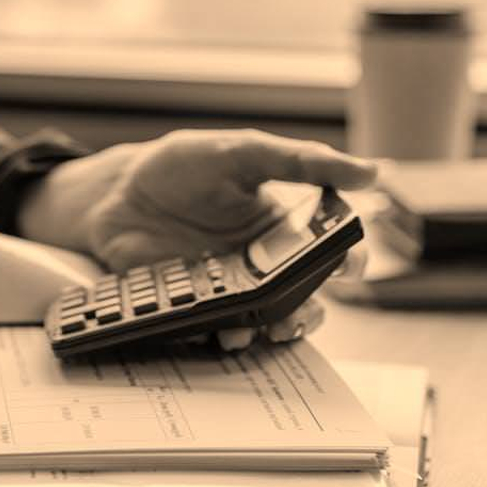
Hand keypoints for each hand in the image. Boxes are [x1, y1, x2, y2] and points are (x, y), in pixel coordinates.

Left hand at [18, 129, 377, 348]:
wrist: (116, 193)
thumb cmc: (183, 166)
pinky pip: (216, 329)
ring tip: (266, 330)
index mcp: (284, 226)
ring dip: (271, 331)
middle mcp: (262, 263)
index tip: (346, 268)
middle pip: (304, 298)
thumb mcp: (242, 151)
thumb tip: (370, 170)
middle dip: (310, 312)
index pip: (332, 251)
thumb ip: (299, 160)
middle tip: (299, 313)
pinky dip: (221, 335)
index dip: (349, 262)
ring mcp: (228, 287)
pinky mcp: (194, 305)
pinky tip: (218, 331)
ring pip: (266, 321)